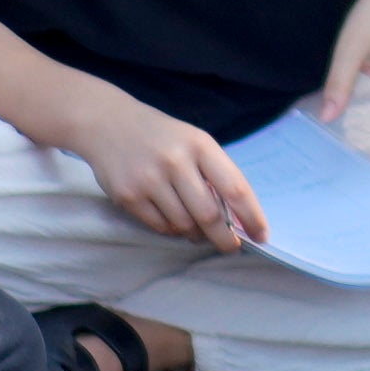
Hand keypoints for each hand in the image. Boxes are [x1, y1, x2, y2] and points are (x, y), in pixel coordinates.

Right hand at [65, 82, 265, 257]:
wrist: (108, 123)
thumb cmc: (161, 137)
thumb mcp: (193, 142)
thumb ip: (214, 174)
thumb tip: (235, 219)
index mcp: (200, 145)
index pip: (234, 188)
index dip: (251, 216)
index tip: (261, 235)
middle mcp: (175, 161)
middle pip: (209, 215)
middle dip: (224, 238)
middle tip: (230, 247)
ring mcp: (149, 180)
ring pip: (184, 225)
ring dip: (194, 233)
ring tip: (195, 228)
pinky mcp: (128, 195)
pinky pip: (160, 226)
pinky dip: (171, 229)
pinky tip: (172, 219)